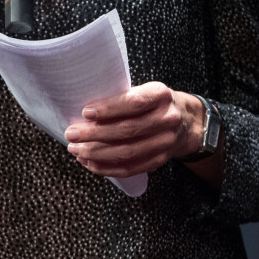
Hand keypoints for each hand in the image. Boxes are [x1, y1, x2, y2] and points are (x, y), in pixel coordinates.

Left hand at [64, 83, 204, 177]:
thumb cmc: (155, 102)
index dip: (109, 109)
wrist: (186, 121)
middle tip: (72, 134)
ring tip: (76, 149)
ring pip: (127, 152)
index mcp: (160, 95)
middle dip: (94, 134)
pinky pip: (130, 168)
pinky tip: (90, 162)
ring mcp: (165, 142)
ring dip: (96, 153)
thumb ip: (123, 97)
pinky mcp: (160, 160)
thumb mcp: (146, 90)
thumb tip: (85, 111)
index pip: (133, 103)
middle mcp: (166, 119)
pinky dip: (106, 168)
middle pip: (127, 130)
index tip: (85, 112)